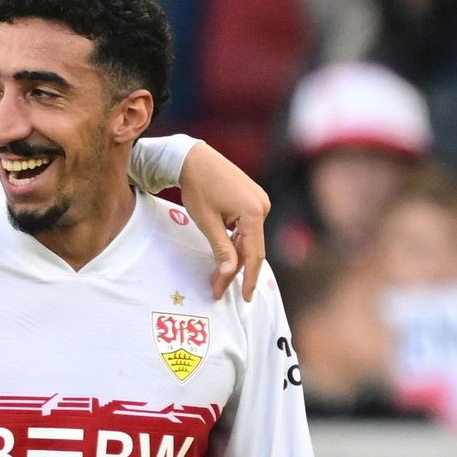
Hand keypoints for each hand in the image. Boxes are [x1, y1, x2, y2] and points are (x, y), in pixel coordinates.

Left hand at [177, 141, 269, 300]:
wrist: (193, 158)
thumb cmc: (197, 188)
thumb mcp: (206, 222)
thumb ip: (220, 249)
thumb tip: (228, 274)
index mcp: (253, 213)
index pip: (253, 255)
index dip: (248, 279)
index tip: (243, 298)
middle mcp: (262, 206)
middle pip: (252, 248)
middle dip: (235, 272)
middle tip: (218, 290)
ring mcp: (260, 202)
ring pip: (249, 239)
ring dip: (234, 258)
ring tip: (217, 278)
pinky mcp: (253, 199)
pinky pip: (247, 228)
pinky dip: (236, 243)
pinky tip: (225, 257)